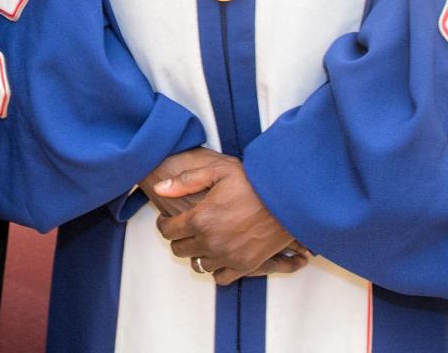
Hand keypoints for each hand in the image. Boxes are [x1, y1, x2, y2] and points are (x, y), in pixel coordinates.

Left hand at [154, 155, 295, 284]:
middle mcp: (211, 241)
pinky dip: (215, 268)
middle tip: (183, 228)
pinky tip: (217, 254)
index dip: (163, 224)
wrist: (286, 197)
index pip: (169, 231)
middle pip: (180, 249)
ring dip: (196, 252)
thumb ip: (185, 181)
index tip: (166, 220)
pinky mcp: (245, 265)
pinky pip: (220, 277)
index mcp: (201, 218)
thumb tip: (160, 189)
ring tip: (201, 239)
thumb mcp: (218, 170)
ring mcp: (228, 256)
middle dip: (178, 238)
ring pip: (198, 264)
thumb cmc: (253, 181)